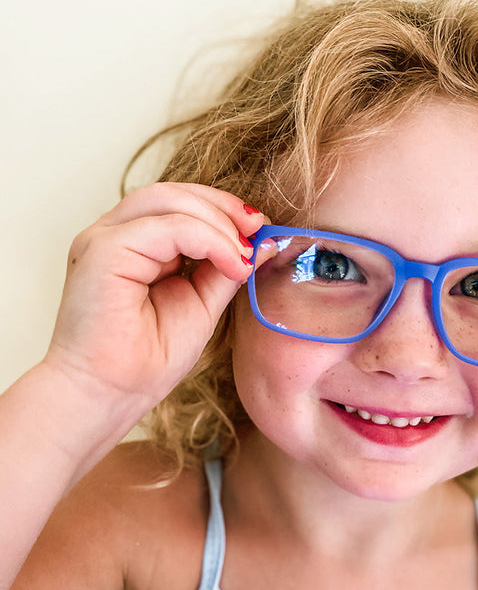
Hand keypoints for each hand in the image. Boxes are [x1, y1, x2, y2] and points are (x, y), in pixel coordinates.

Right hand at [43, 182, 268, 439]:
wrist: (110, 395)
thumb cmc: (147, 358)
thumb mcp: (202, 302)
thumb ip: (225, 267)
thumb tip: (262, 242)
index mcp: (133, 244)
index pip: (179, 204)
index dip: (222, 209)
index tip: (260, 228)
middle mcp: (114, 234)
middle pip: (174, 194)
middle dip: (223, 207)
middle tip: (259, 230)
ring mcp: (104, 238)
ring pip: (169, 200)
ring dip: (218, 222)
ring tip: (245, 254)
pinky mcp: (103, 250)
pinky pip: (168, 227)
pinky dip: (208, 240)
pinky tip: (231, 262)